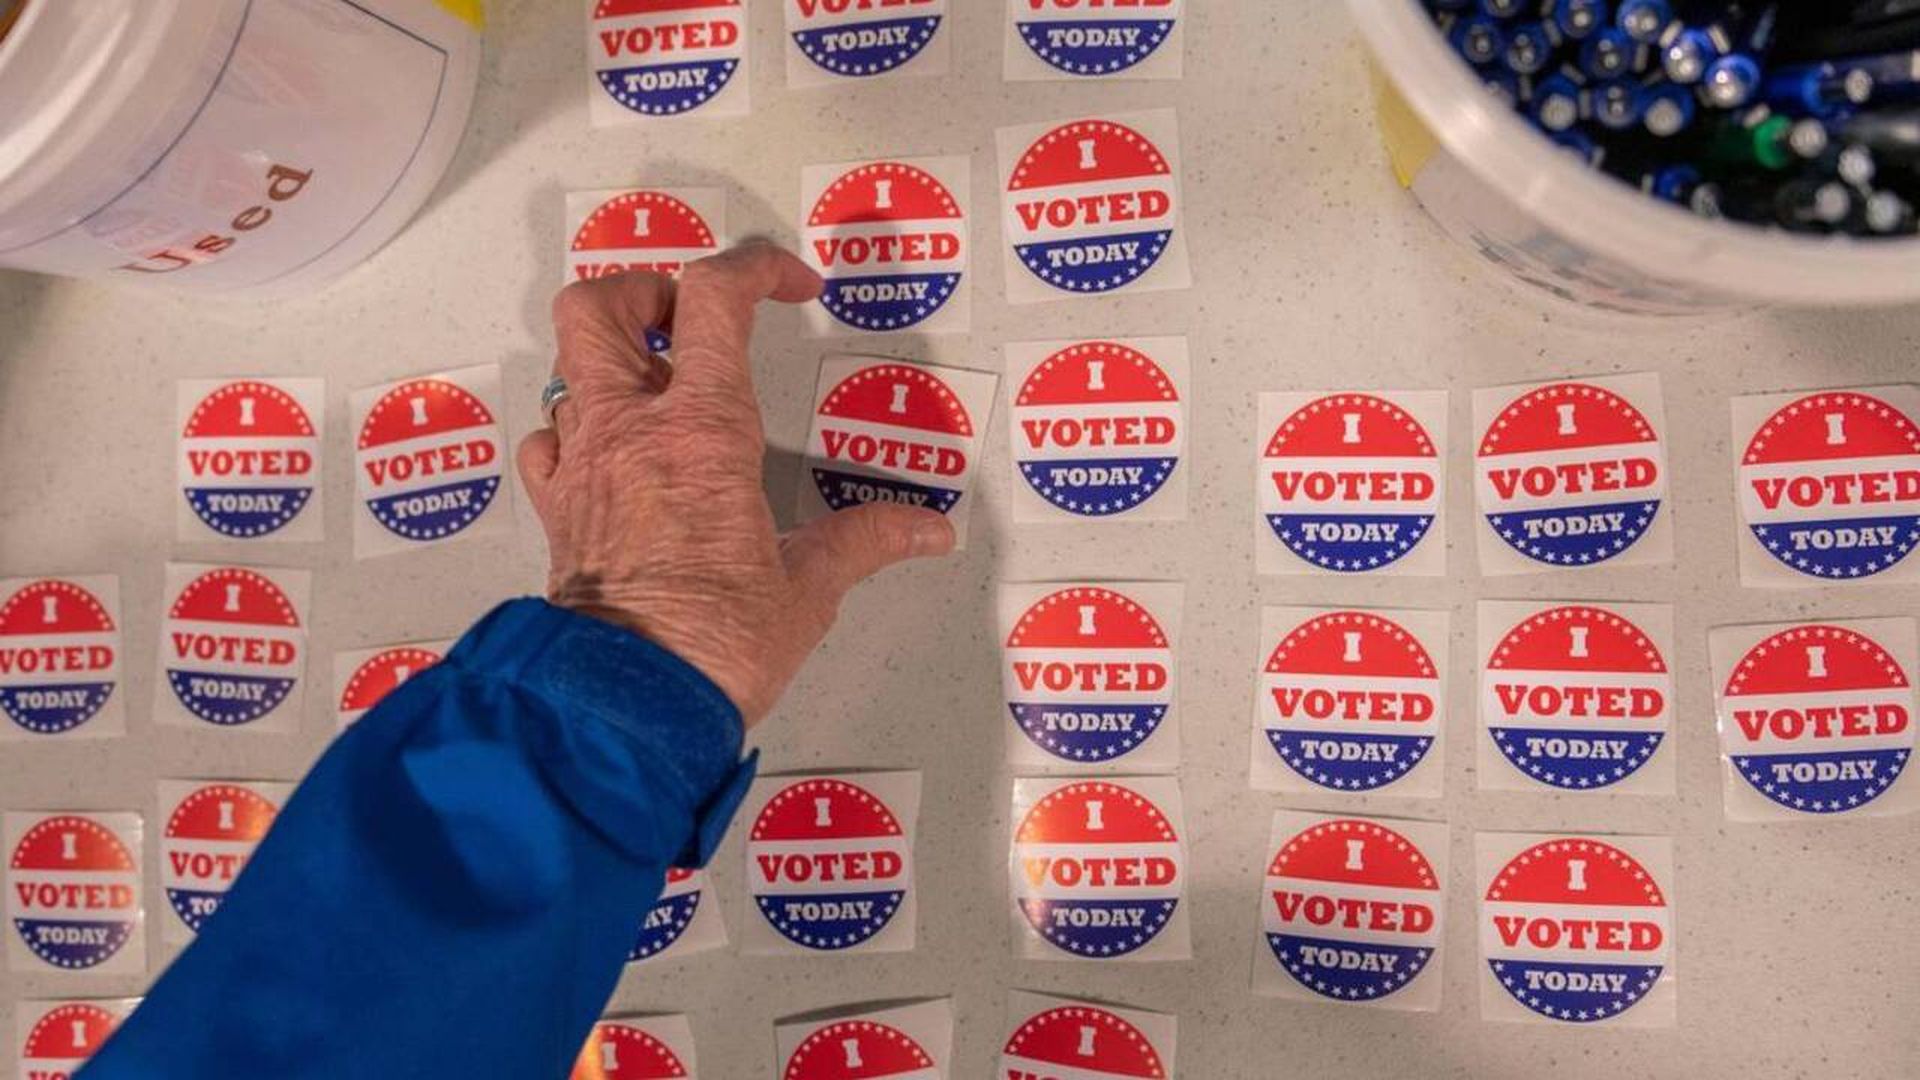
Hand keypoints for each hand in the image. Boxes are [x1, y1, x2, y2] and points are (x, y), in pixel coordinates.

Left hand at [516, 244, 956, 725]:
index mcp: (703, 430)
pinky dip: (571, 428)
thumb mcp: (809, 587)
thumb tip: (926, 529)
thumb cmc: (713, 647)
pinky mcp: (557, 512)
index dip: (755, 268)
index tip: (789, 285)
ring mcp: (583, 466)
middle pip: (603, 305)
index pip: (715, 298)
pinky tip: (609, 452)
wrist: (627, 705)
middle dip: (646, 291)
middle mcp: (631, 431)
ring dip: (609, 360)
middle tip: (690, 318)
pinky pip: (545, 440)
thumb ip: (866, 540)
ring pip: (566, 366)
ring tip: (657, 383)